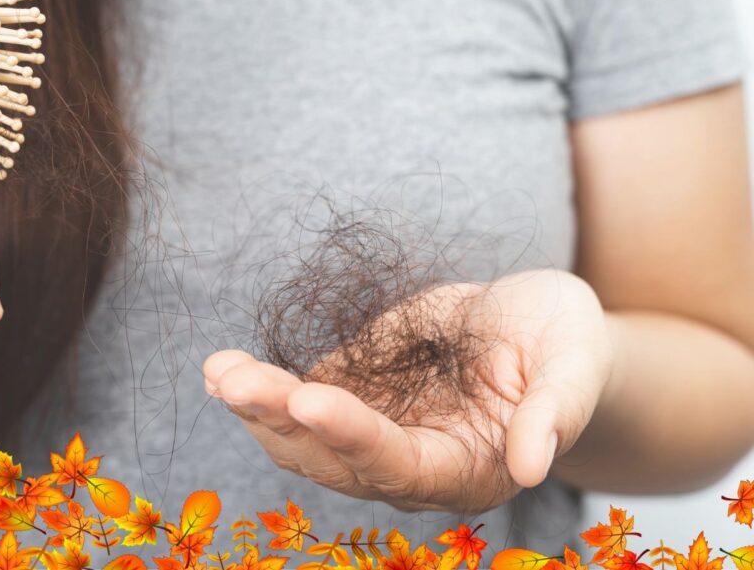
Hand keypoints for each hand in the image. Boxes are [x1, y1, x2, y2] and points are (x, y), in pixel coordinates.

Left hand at [203, 269, 612, 513]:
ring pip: (302, 439)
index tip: (309, 398)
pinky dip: (257, 391)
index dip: (353, 436)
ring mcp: (372, 432)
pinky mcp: (351, 397)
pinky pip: (295, 403)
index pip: (400, 464)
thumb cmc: (565, 344)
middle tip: (236, 380)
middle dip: (281, 420)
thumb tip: (535, 466)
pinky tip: (221, 371)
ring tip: (219, 371)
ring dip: (257, 408)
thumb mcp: (575, 362)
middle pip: (333, 458)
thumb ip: (557, 412)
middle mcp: (409, 463)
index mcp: (466, 468)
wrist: (533, 327)